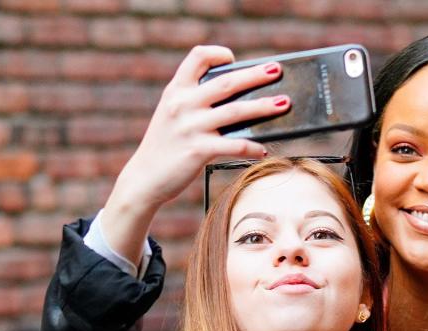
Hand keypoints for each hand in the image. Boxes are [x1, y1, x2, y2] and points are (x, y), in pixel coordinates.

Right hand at [101, 45, 289, 263]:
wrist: (144, 178)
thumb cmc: (164, 148)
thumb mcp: (171, 116)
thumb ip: (193, 103)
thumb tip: (231, 101)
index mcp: (176, 91)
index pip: (197, 57)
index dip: (217, 53)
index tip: (234, 59)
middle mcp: (183, 104)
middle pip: (226, 82)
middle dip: (255, 75)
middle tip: (277, 71)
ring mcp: (191, 127)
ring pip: (236, 112)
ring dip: (263, 107)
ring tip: (283, 104)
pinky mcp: (199, 151)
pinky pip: (234, 145)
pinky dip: (252, 147)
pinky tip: (264, 150)